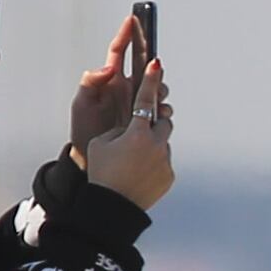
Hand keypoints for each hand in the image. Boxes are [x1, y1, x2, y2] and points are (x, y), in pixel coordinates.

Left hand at [68, 12, 149, 145]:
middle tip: (154, 66)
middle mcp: (126, 88)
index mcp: (110, 80)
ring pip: (156, 87)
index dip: (127, 34)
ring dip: (160, 88)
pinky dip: (163, 109)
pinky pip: (160, 109)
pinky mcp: (144, 119)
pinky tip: (158, 114)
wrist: (89, 156)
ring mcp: (136, 103)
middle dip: (152, 63)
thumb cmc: (83, 128)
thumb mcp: (81, 103)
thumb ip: (91, 82)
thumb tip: (108, 68)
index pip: (120, 51)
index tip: (133, 19)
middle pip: (145, 67)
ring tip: (156, 96)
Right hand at [76, 51, 174, 207]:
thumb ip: (119, 129)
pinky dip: (153, 164)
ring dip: (151, 145)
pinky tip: (138, 173)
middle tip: (141, 126)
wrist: (112, 207)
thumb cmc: (101, 172)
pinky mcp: (169, 176)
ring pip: (163, 143)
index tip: (157, 64)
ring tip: (134, 158)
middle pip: (162, 121)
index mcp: (137, 133)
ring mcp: (164, 161)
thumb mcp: (102, 143)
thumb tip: (131, 127)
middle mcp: (155, 144)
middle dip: (153, 120)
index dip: (150, 80)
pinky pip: (163, 163)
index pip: (145, 99)